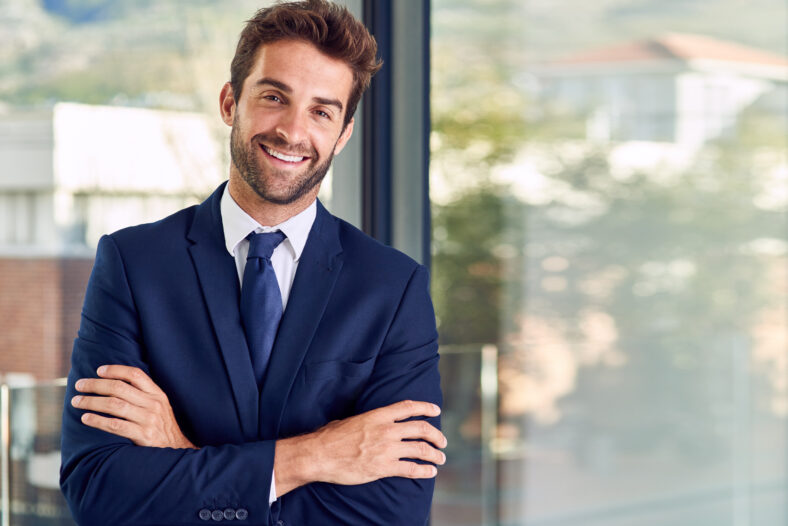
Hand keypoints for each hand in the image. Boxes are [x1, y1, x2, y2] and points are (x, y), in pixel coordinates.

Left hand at [71, 365, 196, 448]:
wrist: (178, 450)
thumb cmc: (163, 427)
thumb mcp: (160, 406)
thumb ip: (144, 395)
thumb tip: (116, 383)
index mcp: (157, 394)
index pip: (135, 374)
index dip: (115, 370)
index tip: (98, 370)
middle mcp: (153, 404)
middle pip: (120, 388)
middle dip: (96, 385)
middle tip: (79, 385)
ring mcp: (148, 420)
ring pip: (114, 405)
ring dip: (92, 402)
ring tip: (76, 401)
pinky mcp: (143, 436)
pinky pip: (115, 426)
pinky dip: (98, 421)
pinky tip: (86, 418)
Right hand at [274, 400, 445, 495]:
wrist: (319, 454)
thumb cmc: (331, 437)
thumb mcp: (352, 420)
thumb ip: (369, 421)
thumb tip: (374, 423)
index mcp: (378, 415)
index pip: (409, 407)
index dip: (426, 408)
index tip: (436, 411)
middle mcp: (387, 430)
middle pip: (421, 429)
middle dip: (436, 435)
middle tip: (442, 441)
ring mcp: (386, 449)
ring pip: (420, 449)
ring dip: (434, 454)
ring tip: (440, 458)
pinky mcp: (383, 467)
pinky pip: (410, 469)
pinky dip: (424, 470)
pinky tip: (430, 472)